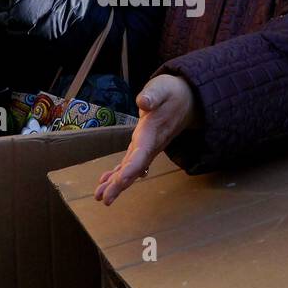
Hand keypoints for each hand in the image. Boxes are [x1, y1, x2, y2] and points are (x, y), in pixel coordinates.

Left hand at [94, 75, 199, 205]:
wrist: (188, 100)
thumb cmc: (172, 93)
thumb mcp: (162, 88)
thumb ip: (153, 95)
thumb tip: (143, 102)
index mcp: (152, 132)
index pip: (142, 154)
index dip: (131, 169)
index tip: (120, 181)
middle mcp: (150, 145)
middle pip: (134, 168)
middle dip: (119, 184)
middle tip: (104, 199)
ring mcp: (148, 147)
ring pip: (131, 169)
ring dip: (116, 183)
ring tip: (100, 196)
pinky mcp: (144, 146)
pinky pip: (130, 163)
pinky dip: (118, 173)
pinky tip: (106, 181)